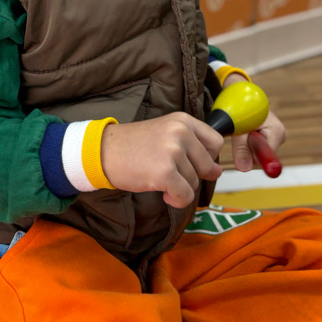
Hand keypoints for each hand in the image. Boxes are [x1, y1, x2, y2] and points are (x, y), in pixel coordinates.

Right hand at [101, 113, 222, 208]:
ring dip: (181, 188)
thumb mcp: (165, 133)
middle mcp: (181, 132)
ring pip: (195, 183)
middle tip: (172, 174)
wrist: (104, 152)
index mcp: (183, 120)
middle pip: (208, 165)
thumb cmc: (134, 146)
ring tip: (160, 179)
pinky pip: (185, 196)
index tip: (191, 163)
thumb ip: (192, 146)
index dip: (207, 158)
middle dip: (193, 176)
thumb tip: (218, 170)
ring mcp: (173, 152)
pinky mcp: (164, 173)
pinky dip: (176, 200)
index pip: (216, 142)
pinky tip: (163, 193)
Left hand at [231, 109, 285, 172]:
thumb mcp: (239, 128)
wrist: (243, 98)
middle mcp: (280, 136)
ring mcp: (276, 137)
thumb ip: (241, 148)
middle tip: (241, 134)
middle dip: (249, 150)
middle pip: (263, 157)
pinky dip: (249, 143)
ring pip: (259, 154)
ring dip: (248, 146)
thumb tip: (244, 168)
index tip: (243, 145)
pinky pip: (257, 148)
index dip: (252, 155)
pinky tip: (245, 134)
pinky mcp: (270, 138)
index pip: (266, 157)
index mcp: (277, 132)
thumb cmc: (242, 108)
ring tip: (243, 131)